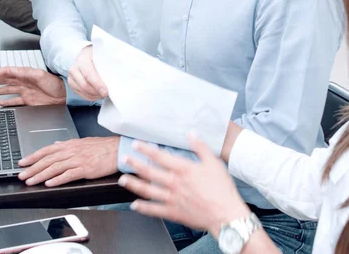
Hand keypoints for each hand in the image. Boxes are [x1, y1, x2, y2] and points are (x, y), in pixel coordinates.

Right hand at [0, 67, 66, 105]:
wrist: (64, 95)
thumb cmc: (55, 83)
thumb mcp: (40, 75)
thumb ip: (25, 73)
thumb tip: (13, 71)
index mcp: (25, 74)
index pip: (7, 72)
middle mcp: (24, 82)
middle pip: (4, 81)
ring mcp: (25, 91)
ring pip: (7, 90)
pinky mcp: (28, 100)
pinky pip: (14, 100)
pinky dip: (6, 102)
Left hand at [18, 136, 119, 186]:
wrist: (117, 150)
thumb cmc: (101, 147)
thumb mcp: (81, 142)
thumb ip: (67, 145)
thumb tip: (55, 145)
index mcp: (69, 145)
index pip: (46, 150)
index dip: (33, 156)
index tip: (22, 163)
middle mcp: (71, 151)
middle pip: (47, 160)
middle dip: (32, 168)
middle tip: (22, 175)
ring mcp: (77, 160)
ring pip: (54, 168)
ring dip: (40, 175)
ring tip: (31, 181)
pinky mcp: (85, 169)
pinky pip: (68, 175)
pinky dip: (57, 179)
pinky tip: (49, 183)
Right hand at [68, 46, 107, 100]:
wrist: (87, 55)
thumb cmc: (97, 56)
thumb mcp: (103, 56)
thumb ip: (109, 64)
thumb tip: (118, 75)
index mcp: (83, 59)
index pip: (88, 74)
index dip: (97, 84)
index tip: (106, 91)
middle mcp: (74, 67)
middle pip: (84, 85)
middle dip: (97, 92)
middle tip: (106, 94)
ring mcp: (71, 76)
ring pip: (82, 90)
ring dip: (94, 95)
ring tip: (102, 94)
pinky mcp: (71, 83)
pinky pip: (80, 94)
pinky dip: (89, 97)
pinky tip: (96, 95)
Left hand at [118, 133, 249, 236]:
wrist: (226, 215)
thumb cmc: (222, 189)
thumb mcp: (214, 163)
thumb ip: (201, 147)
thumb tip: (191, 133)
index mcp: (183, 169)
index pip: (160, 156)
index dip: (146, 149)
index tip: (135, 144)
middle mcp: (174, 183)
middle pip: (149, 171)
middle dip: (134, 164)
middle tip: (124, 159)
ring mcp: (172, 198)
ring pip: (147, 190)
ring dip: (133, 184)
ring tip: (122, 180)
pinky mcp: (173, 212)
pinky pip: (154, 210)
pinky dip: (143, 208)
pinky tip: (134, 205)